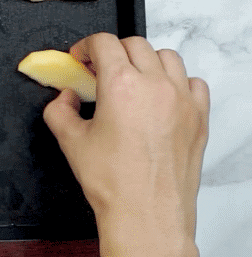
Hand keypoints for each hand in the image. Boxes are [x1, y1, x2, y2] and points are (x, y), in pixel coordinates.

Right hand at [43, 32, 209, 256]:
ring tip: (132, 81)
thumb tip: (64, 97)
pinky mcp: (199, 117)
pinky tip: (161, 98)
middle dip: (113, 52)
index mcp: (121, 85)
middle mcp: (155, 85)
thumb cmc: (112, 182)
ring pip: (167, 57)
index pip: (104, 42)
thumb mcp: (70, 141)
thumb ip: (59, 110)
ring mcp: (182, 100)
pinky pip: (193, 83)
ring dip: (145, 62)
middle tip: (100, 72)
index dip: (86, 47)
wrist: (146, 213)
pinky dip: (176, 82)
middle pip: (135, 44)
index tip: (80, 59)